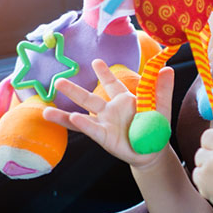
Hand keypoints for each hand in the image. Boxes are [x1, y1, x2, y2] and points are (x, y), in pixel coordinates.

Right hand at [43, 58, 173, 168]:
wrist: (154, 151)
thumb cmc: (156, 128)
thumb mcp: (161, 107)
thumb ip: (162, 89)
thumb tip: (167, 68)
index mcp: (124, 100)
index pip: (112, 83)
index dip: (104, 73)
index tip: (96, 62)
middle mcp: (110, 111)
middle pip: (89, 98)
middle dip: (74, 90)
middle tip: (58, 80)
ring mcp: (105, 124)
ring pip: (81, 116)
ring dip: (65, 114)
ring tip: (45, 111)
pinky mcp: (105, 138)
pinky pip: (91, 130)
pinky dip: (82, 124)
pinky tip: (72, 119)